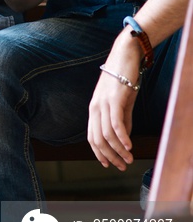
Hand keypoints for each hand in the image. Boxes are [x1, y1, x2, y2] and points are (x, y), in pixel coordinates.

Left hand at [87, 32, 141, 169]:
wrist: (125, 56)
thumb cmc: (123, 78)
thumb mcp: (121, 103)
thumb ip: (122, 120)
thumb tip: (123, 138)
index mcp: (94, 109)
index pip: (92, 137)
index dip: (99, 153)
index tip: (109, 164)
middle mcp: (95, 107)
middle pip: (98, 139)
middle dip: (110, 156)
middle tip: (122, 166)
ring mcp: (103, 103)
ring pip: (107, 134)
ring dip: (118, 150)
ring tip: (128, 159)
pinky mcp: (114, 98)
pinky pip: (116, 122)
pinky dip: (122, 137)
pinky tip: (129, 146)